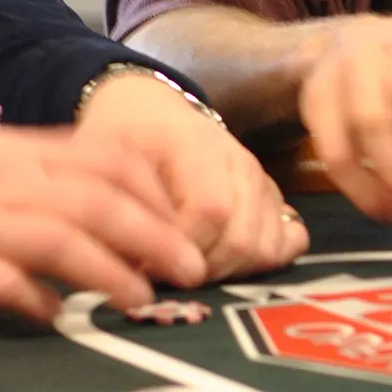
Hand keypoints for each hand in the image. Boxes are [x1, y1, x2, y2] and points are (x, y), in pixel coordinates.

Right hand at [0, 126, 205, 324]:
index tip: (189, 232)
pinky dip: (31, 296)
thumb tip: (125, 223)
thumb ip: (45, 186)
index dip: (158, 199)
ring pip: (55, 238)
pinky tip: (54, 314)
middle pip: (95, 199)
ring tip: (141, 300)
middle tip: (192, 271)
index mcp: (15, 152)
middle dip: (154, 237)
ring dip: (108, 271)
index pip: (109, 161)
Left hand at [77, 72, 308, 278]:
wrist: (154, 115)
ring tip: (190, 269)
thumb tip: (134, 266)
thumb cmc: (125, 139)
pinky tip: (227, 262)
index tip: (146, 266)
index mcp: (199, 146)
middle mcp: (242, 164)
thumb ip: (117, 204)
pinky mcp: (277, 200)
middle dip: (202, 269)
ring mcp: (265, 183)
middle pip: (242, 238)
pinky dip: (263, 262)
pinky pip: (291, 242)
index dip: (180, 248)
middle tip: (166, 276)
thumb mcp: (101, 158)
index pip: (210, 210)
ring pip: (267, 247)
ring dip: (228, 272)